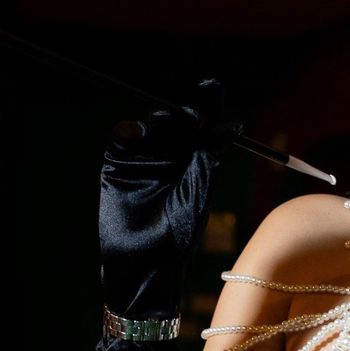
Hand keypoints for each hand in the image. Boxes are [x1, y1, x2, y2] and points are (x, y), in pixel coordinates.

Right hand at [98, 83, 234, 322]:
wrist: (144, 264)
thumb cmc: (178, 236)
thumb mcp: (198, 193)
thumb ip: (208, 157)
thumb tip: (231, 124)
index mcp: (196, 162)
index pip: (204, 125)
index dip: (208, 104)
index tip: (212, 85)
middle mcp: (171, 157)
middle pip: (178, 120)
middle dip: (184, 110)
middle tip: (189, 112)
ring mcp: (144, 160)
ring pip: (152, 126)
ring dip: (159, 119)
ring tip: (164, 122)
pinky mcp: (118, 165)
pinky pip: (123, 138)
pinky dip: (129, 130)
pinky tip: (138, 132)